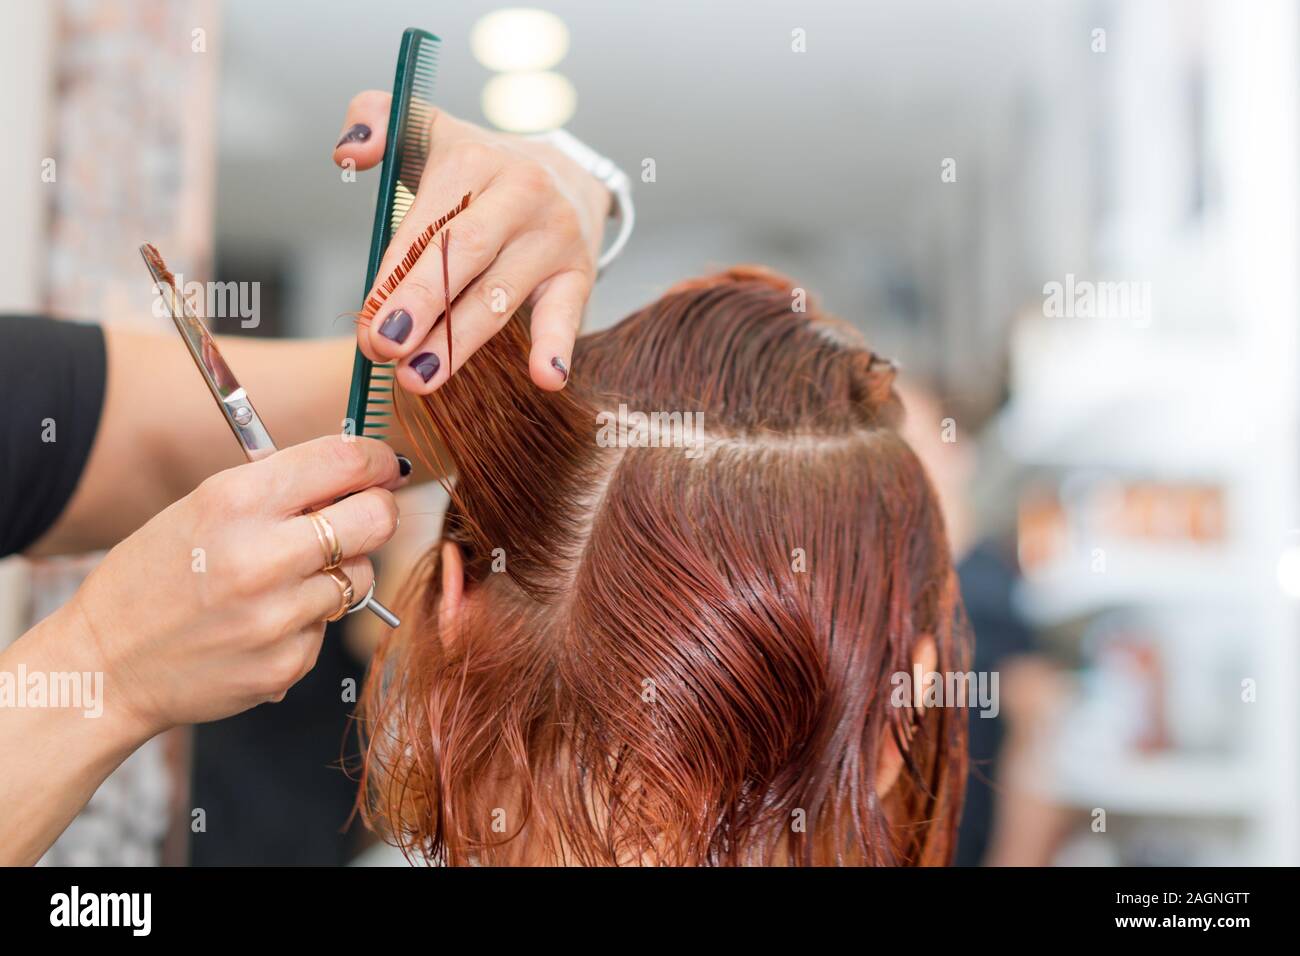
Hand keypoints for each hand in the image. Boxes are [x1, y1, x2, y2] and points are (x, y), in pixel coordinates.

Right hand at [66, 435, 404, 738]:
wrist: (107, 663)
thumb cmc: (158, 576)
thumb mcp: (204, 507)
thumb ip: (282, 488)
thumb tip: (364, 471)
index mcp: (235, 501)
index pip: (344, 461)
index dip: (377, 460)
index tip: (383, 465)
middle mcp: (260, 557)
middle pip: (376, 518)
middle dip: (377, 510)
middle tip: (363, 515)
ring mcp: (277, 616)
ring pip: (361, 576)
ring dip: (341, 571)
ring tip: (289, 578)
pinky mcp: (287, 663)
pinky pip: (330, 626)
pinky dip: (309, 620)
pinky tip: (264, 622)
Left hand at [333, 95, 611, 392]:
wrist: (569, 176)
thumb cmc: (482, 170)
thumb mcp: (429, 129)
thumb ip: (375, 118)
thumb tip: (348, 153)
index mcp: (474, 161)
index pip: (427, 224)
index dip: (393, 275)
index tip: (367, 320)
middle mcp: (520, 194)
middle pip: (464, 256)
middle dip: (422, 305)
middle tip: (386, 347)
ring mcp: (553, 236)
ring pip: (501, 295)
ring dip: (460, 343)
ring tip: (421, 376)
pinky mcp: (579, 274)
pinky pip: (566, 314)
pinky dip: (557, 346)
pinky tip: (545, 377)